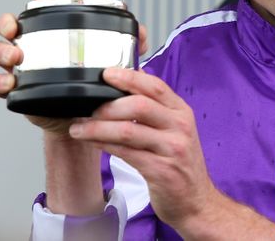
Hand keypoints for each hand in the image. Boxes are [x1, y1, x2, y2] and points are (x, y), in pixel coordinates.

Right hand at [0, 0, 149, 133]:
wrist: (83, 120)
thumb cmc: (95, 84)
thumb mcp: (113, 62)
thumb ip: (129, 44)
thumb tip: (141, 31)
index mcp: (54, 32)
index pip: (41, 6)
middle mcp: (34, 46)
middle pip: (10, 25)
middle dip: (8, 23)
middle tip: (15, 29)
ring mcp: (22, 67)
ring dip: (2, 51)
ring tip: (15, 58)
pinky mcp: (18, 91)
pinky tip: (8, 84)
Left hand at [70, 68, 267, 235]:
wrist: (196, 201)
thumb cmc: (181, 164)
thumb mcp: (175, 129)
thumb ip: (156, 106)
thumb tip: (133, 78)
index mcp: (182, 112)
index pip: (155, 86)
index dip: (129, 77)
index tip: (106, 73)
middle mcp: (180, 127)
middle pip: (140, 105)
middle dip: (108, 105)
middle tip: (87, 108)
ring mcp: (172, 149)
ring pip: (128, 130)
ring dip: (97, 128)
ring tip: (78, 128)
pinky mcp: (161, 171)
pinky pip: (126, 153)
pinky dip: (105, 145)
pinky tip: (93, 142)